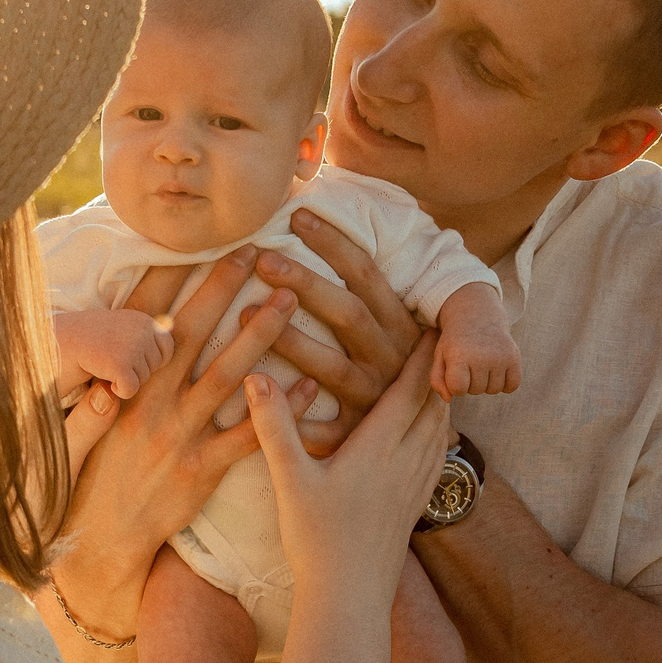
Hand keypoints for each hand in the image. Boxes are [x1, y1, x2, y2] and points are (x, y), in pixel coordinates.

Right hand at [50, 246, 317, 636]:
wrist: (96, 547)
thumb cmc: (85, 484)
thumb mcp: (70, 435)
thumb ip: (88, 400)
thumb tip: (99, 370)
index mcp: (118, 390)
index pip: (142, 322)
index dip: (168, 279)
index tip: (193, 243)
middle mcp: (149, 406)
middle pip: (190, 335)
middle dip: (222, 289)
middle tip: (257, 251)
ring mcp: (178, 438)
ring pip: (226, 377)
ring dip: (259, 336)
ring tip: (290, 302)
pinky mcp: (201, 470)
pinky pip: (247, 436)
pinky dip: (278, 411)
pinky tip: (308, 385)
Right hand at [55, 307, 171, 401]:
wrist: (40, 349)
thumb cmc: (78, 352)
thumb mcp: (116, 343)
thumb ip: (144, 345)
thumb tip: (169, 337)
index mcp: (141, 317)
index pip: (167, 347)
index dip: (142, 361)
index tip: (114, 356)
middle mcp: (141, 323)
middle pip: (159, 366)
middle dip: (134, 372)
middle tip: (103, 362)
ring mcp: (132, 341)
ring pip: (143, 379)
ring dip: (120, 380)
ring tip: (97, 366)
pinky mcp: (119, 361)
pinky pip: (129, 389)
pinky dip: (111, 391)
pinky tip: (94, 376)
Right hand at [244, 330, 447, 613]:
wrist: (350, 597)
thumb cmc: (317, 541)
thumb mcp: (290, 479)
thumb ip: (274, 426)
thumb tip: (254, 377)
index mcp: (380, 447)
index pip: (411, 387)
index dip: (423, 353)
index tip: (430, 321)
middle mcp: (407, 461)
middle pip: (434, 403)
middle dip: (438, 368)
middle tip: (442, 337)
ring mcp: (416, 485)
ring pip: (440, 429)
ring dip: (441, 398)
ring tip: (440, 374)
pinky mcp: (416, 505)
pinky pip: (437, 455)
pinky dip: (439, 430)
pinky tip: (433, 431)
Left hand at [252, 209, 422, 454]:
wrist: (416, 446)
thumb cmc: (388, 373)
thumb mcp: (387, 331)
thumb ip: (360, 293)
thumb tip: (315, 232)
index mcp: (398, 327)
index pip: (368, 276)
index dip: (335, 245)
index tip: (298, 217)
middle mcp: (390, 360)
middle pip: (349, 314)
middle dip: (308, 284)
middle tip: (264, 258)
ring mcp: (374, 400)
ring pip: (333, 368)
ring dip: (292, 342)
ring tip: (245, 314)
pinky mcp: (356, 439)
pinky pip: (325, 431)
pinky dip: (295, 419)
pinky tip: (260, 400)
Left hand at [429, 283, 521, 397]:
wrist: (478, 315)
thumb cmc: (456, 341)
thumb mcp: (440, 355)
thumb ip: (437, 380)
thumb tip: (449, 399)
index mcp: (459, 356)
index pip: (458, 390)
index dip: (456, 385)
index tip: (456, 372)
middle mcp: (481, 356)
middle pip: (476, 390)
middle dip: (471, 382)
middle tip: (470, 364)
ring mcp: (500, 357)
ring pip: (493, 390)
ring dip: (487, 382)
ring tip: (482, 365)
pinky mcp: (514, 357)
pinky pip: (512, 385)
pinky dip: (505, 383)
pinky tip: (497, 370)